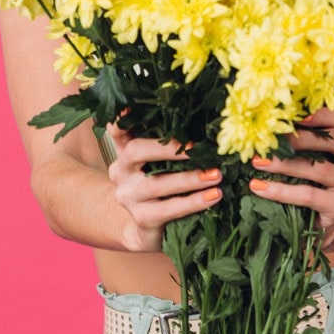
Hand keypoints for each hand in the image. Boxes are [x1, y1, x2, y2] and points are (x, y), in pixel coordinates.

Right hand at [106, 124, 222, 252]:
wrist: (144, 229)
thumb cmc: (157, 184)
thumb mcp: (156, 162)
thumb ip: (165, 141)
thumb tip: (195, 117)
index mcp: (124, 151)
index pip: (118, 129)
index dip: (122, 117)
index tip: (129, 105)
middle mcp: (121, 171)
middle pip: (136, 151)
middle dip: (168, 148)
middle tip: (198, 148)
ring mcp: (129, 196)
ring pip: (156, 184)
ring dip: (190, 178)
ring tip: (216, 175)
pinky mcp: (143, 218)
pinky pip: (169, 209)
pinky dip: (194, 202)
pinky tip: (214, 196)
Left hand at [248, 108, 333, 250]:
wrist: (332, 214)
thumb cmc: (324, 174)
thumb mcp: (325, 151)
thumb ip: (313, 134)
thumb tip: (276, 119)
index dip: (325, 115)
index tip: (298, 115)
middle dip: (301, 138)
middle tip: (271, 138)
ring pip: (319, 169)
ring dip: (284, 164)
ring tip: (258, 162)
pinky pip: (308, 195)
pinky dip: (280, 191)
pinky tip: (259, 187)